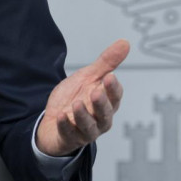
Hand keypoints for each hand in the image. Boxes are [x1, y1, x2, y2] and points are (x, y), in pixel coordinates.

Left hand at [36, 38, 128, 156]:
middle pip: (104, 113)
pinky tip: (61, 116)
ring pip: (88, 126)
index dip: (113, 88)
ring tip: (77, 104)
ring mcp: (85, 130)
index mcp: (107, 103)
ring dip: (83, 116)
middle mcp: (100, 119)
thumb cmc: (77, 97)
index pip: (114, 96)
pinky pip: (69, 133)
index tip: (109, 76)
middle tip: (96, 92)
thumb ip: (106, 63)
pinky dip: (65, 125)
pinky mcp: (69, 137)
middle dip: (101, 103)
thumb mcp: (89, 77)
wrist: (55, 119)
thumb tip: (125, 43)